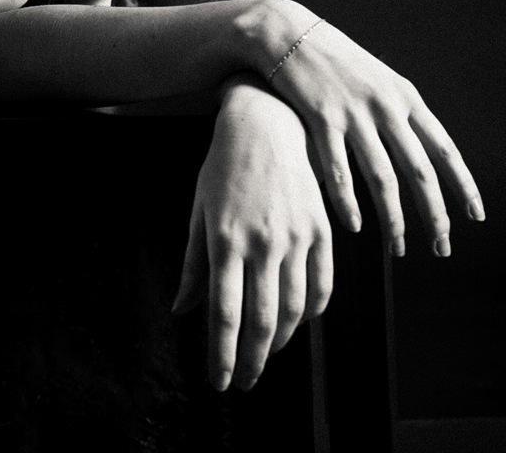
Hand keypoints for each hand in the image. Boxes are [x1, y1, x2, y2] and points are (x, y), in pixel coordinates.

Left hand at [173, 76, 332, 390]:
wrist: (268, 123)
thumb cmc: (223, 168)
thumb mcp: (199, 211)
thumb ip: (194, 265)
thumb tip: (182, 311)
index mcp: (225, 241)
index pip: (225, 314)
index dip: (223, 354)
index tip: (220, 382)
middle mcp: (263, 244)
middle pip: (262, 321)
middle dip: (253, 360)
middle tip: (245, 383)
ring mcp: (297, 238)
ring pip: (295, 308)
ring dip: (282, 341)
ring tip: (268, 355)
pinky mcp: (322, 230)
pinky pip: (322, 284)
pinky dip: (312, 311)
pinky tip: (299, 322)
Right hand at [262, 2, 485, 255]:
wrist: (287, 32)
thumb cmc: (333, 61)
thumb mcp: (377, 79)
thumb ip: (399, 111)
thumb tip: (421, 149)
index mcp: (406, 98)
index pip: (445, 149)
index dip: (463, 186)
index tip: (476, 217)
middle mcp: (387, 107)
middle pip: (420, 171)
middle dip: (435, 215)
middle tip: (442, 248)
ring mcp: (354, 113)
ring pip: (383, 177)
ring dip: (394, 218)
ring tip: (400, 248)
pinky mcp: (321, 118)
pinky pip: (339, 170)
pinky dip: (348, 202)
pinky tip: (355, 226)